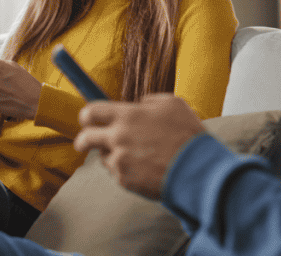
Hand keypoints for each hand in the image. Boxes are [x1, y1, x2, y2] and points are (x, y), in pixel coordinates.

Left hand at [73, 94, 205, 199]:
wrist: (197, 169)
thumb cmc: (188, 134)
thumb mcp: (173, 104)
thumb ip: (149, 101)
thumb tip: (138, 105)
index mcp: (128, 115)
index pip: (91, 111)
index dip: (87, 115)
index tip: (88, 120)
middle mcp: (119, 137)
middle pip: (85, 138)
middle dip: (83, 140)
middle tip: (87, 142)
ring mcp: (120, 160)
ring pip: (104, 157)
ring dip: (113, 155)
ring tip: (139, 156)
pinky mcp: (125, 180)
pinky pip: (118, 173)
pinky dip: (127, 171)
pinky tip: (146, 169)